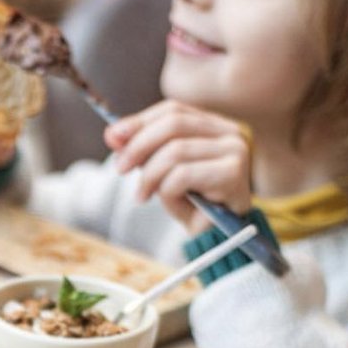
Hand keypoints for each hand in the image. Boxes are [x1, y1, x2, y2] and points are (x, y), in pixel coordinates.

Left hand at [103, 101, 251, 231]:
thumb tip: (112, 133)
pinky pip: (182, 175)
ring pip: (175, 151)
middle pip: (173, 124)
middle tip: (120, 168)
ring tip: (142, 195)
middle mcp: (230, 132)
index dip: (140, 121)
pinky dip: (166, 190)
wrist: (213, 237)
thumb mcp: (159, 170)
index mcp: (214, 126)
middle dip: (139, 146)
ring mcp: (235, 151)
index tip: (113, 138)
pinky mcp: (233, 174)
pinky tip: (166, 202)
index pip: (173, 110)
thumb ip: (141, 148)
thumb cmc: (190, 202)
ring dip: (150, 176)